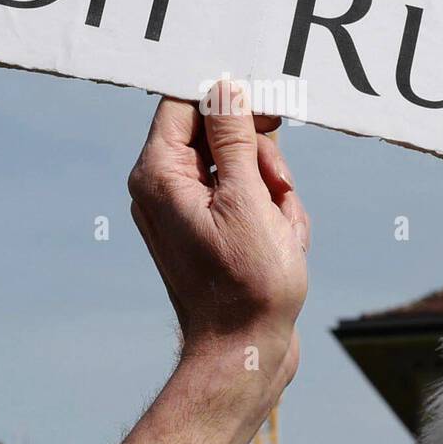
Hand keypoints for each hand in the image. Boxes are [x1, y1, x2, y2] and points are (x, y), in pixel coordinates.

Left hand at [127, 79, 309, 393]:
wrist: (245, 354)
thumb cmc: (246, 285)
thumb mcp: (247, 200)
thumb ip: (235, 138)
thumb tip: (225, 88)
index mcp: (159, 174)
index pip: (186, 102)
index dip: (231, 99)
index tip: (268, 113)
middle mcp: (164, 187)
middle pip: (221, 133)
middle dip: (260, 159)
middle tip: (275, 191)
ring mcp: (186, 210)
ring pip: (242, 165)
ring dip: (273, 190)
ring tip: (281, 231)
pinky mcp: (210, 230)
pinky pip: (247, 197)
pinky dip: (272, 213)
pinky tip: (282, 245)